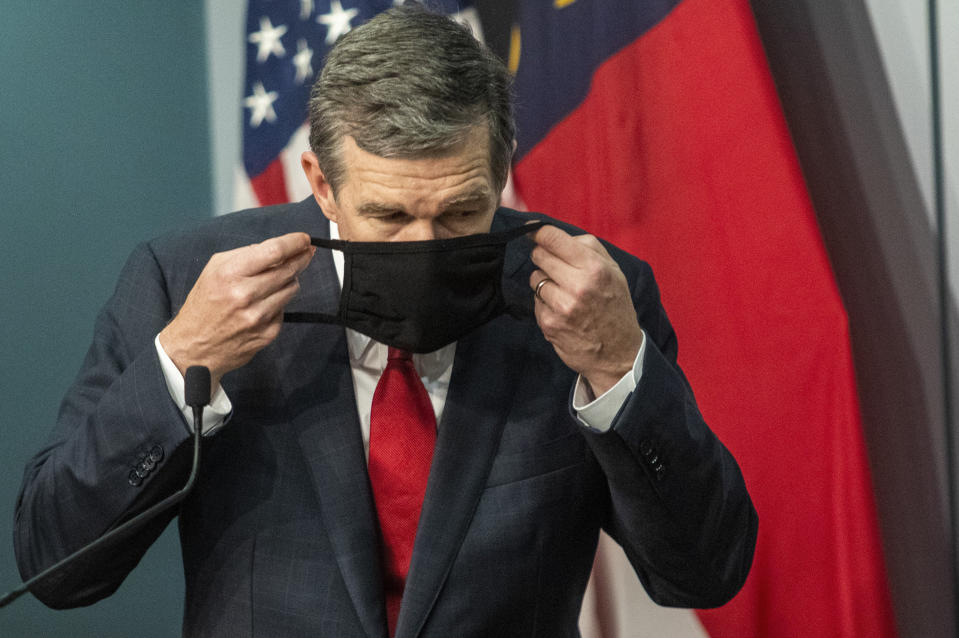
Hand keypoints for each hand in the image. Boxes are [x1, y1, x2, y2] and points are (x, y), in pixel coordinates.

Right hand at [159, 233, 314, 387]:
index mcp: (230, 274)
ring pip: (292, 289)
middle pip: (289, 270)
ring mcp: (258, 317)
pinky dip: (279, 303)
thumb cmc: (204, 304)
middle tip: (306, 252)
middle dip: (301, 258)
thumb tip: (278, 248)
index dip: (294, 243)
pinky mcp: (267, 334)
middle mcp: (245, 295)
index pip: (274, 251)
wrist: (193, 346)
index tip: (305, 239)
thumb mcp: (214, 270)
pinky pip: (285, 310)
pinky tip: (264, 305)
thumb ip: (245, 254)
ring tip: (275, 281)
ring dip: (289, 281)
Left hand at [529, 225, 643, 396]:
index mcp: (595, 269)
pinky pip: (535, 301)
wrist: (618, 353)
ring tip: (563, 292)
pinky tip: (561, 310)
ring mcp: (561, 306)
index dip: (538, 232)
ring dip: (544, 281)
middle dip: (543, 256)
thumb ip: (588, 247)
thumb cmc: (615, 306)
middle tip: (555, 266)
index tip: (533, 231)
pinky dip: (544, 302)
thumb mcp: (614, 271)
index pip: (553, 239)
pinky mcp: (548, 324)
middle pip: (539, 255)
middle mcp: (577, 286)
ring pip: (534, 278)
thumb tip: (551, 233)